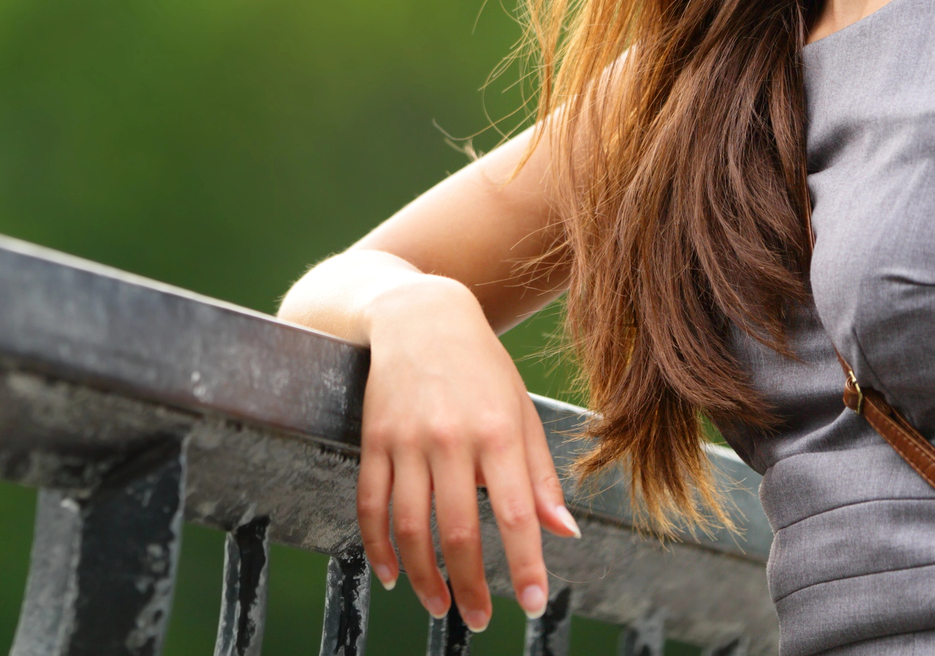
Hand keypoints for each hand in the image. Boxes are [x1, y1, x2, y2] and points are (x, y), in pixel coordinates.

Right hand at [356, 274, 580, 631]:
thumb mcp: (521, 411)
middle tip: (480, 620)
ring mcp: (407, 438)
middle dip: (470, 585)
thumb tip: (564, 533)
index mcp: (498, 432)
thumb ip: (540, 476)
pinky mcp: (373, 438)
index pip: (515, 514)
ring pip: (409, 525)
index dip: (525, 565)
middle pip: (456, 530)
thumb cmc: (482, 367)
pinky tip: (393, 574)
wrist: (421, 315)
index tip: (533, 605)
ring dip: (423, 576)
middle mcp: (451, 438)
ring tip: (439, 606)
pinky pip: (370, 503)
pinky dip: (378, 546)